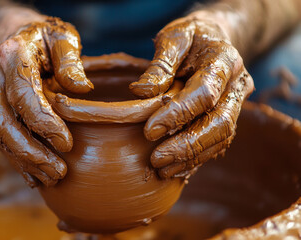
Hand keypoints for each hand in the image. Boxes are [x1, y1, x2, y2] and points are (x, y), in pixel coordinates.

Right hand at [0, 17, 92, 186]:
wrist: (11, 34)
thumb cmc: (43, 36)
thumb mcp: (61, 36)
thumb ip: (70, 59)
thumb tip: (82, 90)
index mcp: (12, 56)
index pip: (23, 95)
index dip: (44, 123)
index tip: (68, 144)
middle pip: (4, 123)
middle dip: (31, 152)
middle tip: (59, 172)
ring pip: (0, 136)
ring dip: (25, 161)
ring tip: (52, 178)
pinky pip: (1, 139)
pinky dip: (18, 160)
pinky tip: (35, 176)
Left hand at [129, 17, 253, 177]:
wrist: (212, 40)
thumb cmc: (190, 38)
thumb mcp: (173, 38)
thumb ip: (161, 63)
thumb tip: (142, 92)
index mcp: (225, 61)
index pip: (204, 92)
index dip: (177, 114)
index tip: (149, 130)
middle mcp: (236, 86)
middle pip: (220, 123)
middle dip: (187, 146)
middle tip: (156, 159)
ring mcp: (234, 105)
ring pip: (220, 139)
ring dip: (191, 158)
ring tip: (162, 169)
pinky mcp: (226, 118)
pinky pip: (216, 144)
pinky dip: (196, 160)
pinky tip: (175, 169)